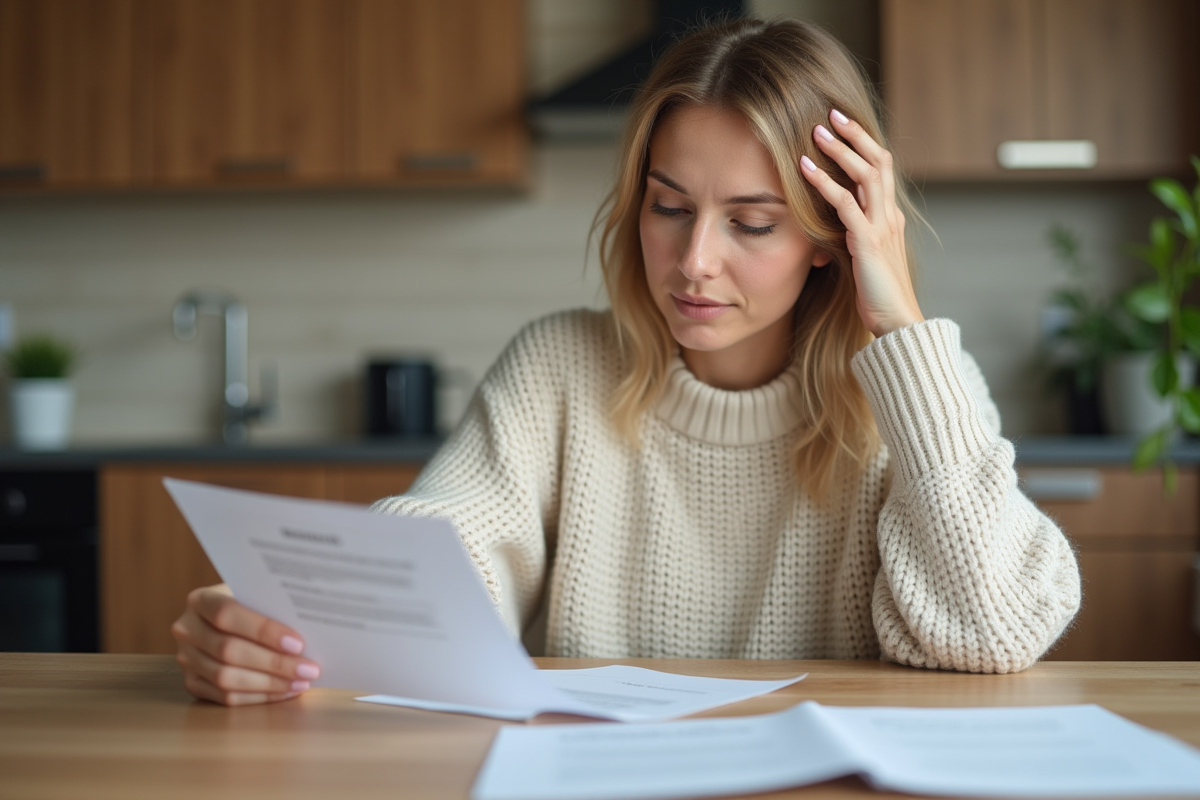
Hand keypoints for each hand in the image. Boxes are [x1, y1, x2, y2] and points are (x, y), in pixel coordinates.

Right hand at [172, 583, 319, 705]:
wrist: (225, 617)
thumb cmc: (249, 603)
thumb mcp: (255, 594)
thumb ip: (272, 607)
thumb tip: (310, 627)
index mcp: (200, 600)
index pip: (227, 614)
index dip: (263, 630)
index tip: (297, 643)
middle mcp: (186, 629)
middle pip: (229, 651)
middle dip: (274, 663)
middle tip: (309, 668)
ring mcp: (186, 659)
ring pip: (226, 678)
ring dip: (269, 684)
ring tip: (301, 682)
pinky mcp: (193, 683)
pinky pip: (226, 697)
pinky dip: (259, 697)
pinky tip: (285, 691)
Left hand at [801, 109, 923, 337]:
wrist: (896, 323)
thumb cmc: (877, 296)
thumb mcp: (865, 258)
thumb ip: (855, 236)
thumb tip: (833, 222)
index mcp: (890, 218)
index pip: (881, 169)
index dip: (864, 143)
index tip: (842, 124)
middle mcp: (890, 216)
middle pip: (878, 160)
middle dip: (855, 134)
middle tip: (831, 112)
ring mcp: (882, 227)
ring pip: (865, 174)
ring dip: (840, 150)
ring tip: (816, 131)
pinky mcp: (868, 242)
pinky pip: (846, 204)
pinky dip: (824, 182)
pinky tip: (805, 168)